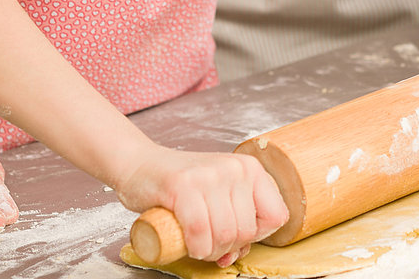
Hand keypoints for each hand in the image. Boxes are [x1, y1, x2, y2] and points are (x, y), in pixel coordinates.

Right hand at [116, 145, 287, 264]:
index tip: (238, 237)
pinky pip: (199, 230)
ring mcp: (210, 175)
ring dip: (209, 251)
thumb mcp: (219, 195)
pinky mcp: (184, 185)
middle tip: (209, 243)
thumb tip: (240, 252)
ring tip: (198, 242)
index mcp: (250, 168)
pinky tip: (189, 243)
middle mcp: (235, 168)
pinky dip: (195, 246)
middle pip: (247, 230)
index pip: (277, 215)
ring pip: (225, 234)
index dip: (259, 236)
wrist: (142, 166)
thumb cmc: (182, 187)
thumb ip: (235, 219)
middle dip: (228, 247)